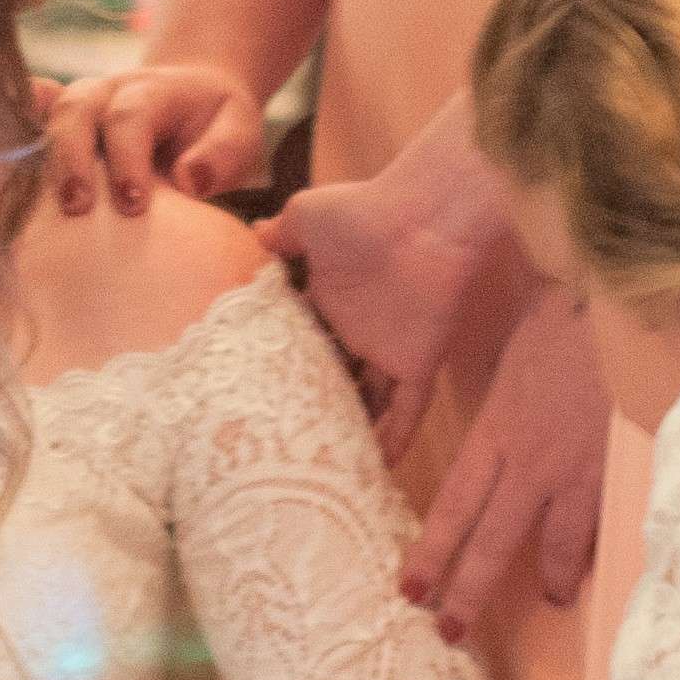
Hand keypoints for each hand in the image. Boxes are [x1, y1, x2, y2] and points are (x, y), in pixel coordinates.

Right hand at [35, 61, 264, 213]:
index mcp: (155, 89)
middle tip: (76, 207)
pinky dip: (14, 133)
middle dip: (72, 156)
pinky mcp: (65, 121)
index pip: (131, 117)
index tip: (133, 205)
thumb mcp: (241, 131)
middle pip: (78, 108)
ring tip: (48, 206)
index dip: (127, 158)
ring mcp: (82, 101)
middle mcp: (110, 88)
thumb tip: (188, 181)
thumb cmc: (217, 124)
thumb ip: (222, 155)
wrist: (195, 96)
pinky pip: (31, 118)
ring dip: (46, 158)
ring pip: (51, 115)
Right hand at [257, 168, 519, 464]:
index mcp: (329, 298)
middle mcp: (356, 330)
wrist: (425, 218)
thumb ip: (280, 236)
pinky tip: (376, 468)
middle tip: (281, 440)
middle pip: (333, 377)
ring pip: (368, 402)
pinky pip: (408, 412)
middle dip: (312, 404)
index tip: (255, 391)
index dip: (284, 363)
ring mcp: (388, 350)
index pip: (303, 339)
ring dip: (350, 429)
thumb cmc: (363, 211)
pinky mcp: (419, 365)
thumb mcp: (307, 217)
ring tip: (321, 465)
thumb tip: (254, 235)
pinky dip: (395, 439)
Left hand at [398, 284, 609, 627]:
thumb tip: (500, 432)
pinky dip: (601, 544)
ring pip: (553, 543)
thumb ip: (502, 407)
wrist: (615, 302)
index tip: (409, 587)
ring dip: (550, 577)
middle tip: (448, 631)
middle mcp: (529, 461)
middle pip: (492, 539)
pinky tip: (604, 563)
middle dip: (468, 590)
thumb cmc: (558, 317)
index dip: (431, 550)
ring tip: (553, 603)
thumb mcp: (511, 359)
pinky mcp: (617, 468)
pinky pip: (603, 521)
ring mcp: (576, 470)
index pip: (453, 504)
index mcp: (495, 431)